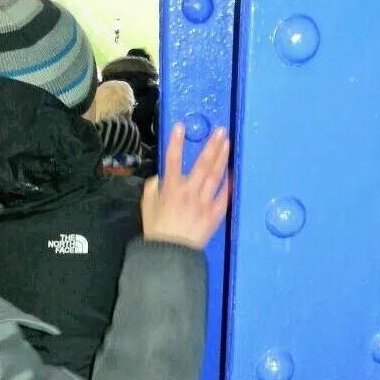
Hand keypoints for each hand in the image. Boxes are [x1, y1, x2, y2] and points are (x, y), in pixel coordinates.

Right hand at [142, 123, 229, 249]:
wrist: (171, 253)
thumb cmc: (157, 230)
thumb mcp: (147, 206)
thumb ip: (153, 188)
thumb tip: (159, 178)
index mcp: (170, 188)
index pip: (172, 159)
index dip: (175, 141)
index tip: (180, 125)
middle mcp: (189, 192)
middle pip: (202, 163)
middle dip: (212, 145)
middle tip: (221, 131)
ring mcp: (204, 202)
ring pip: (215, 175)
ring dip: (222, 158)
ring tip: (227, 144)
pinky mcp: (214, 214)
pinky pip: (224, 196)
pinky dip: (228, 184)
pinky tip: (232, 172)